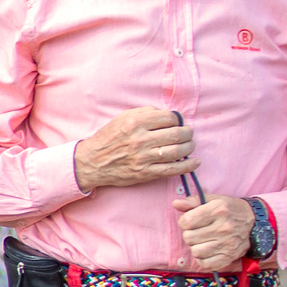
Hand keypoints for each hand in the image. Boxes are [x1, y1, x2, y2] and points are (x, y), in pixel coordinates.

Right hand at [74, 107, 195, 191]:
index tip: (177, 123)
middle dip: (188, 133)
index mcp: (135, 122)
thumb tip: (168, 115)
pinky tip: (195, 161)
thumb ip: (144, 113)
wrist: (91, 162)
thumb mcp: (121, 119)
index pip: (169, 118)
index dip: (177, 120)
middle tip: (188, 133)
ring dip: (189, 147)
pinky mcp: (145, 172)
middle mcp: (140, 139)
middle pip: (177, 134)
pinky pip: (173, 169)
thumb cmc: (108, 138)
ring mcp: (144, 157)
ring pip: (178, 151)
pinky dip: (188, 166)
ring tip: (190, 145)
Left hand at [174, 194, 256, 272]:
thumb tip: (176, 204)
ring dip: (196, 247)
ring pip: (195, 251)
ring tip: (204, 240)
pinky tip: (208, 251)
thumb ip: (193, 201)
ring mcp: (228, 243)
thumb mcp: (214, 200)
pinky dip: (203, 259)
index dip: (185, 221)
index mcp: (218, 210)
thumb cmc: (230, 210)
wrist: (256, 223)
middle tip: (199, 231)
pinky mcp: (230, 256)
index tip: (192, 221)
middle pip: (188, 237)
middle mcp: (224, 227)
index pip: (186, 221)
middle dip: (190, 234)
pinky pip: (205, 264)